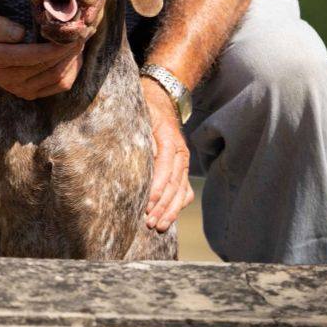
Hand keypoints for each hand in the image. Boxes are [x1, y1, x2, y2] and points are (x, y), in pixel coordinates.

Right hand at [0, 9, 83, 98]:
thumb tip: (20, 34)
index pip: (34, 55)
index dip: (57, 45)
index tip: (73, 30)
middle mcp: (8, 79)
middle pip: (50, 66)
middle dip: (70, 49)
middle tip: (83, 31)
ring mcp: (20, 90)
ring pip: (58, 77)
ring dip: (73, 59)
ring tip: (80, 40)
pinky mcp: (30, 94)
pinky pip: (59, 85)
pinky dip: (71, 70)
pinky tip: (74, 54)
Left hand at [141, 77, 193, 230]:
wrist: (163, 100)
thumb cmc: (147, 109)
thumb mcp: (143, 114)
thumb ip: (142, 133)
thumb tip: (145, 155)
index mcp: (171, 140)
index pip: (166, 167)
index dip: (158, 187)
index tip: (149, 204)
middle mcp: (181, 153)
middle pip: (175, 184)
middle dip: (163, 206)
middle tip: (150, 223)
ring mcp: (183, 162)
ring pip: (181, 191)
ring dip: (171, 210)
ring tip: (158, 227)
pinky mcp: (182, 169)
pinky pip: (184, 190)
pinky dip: (178, 205)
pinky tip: (168, 218)